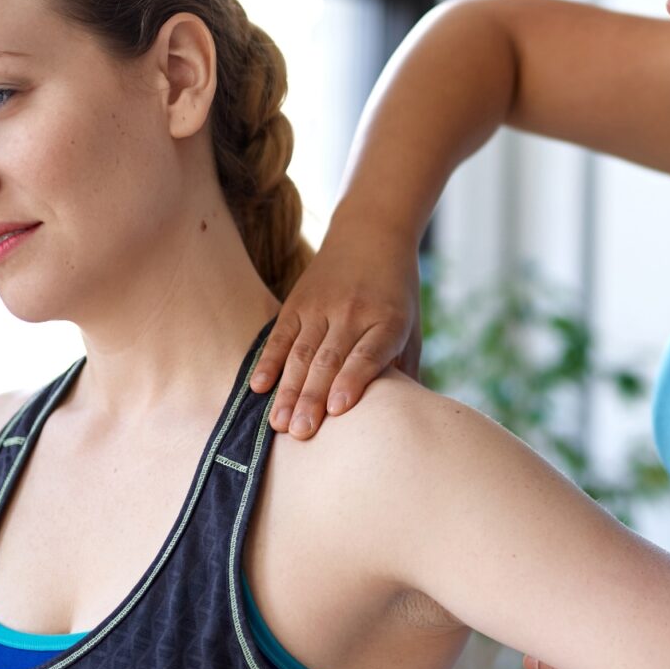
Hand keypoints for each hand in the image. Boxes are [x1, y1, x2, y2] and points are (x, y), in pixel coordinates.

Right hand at [250, 228, 421, 438]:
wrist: (372, 234)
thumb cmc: (396, 294)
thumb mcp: (411, 326)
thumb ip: (405, 367)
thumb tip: (406, 415)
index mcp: (387, 321)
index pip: (367, 354)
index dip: (352, 381)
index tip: (337, 409)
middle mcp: (353, 313)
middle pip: (329, 360)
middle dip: (312, 398)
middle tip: (301, 434)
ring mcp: (321, 307)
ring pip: (301, 353)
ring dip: (288, 390)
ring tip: (279, 424)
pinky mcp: (297, 302)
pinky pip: (280, 335)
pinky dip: (268, 361)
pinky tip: (259, 387)